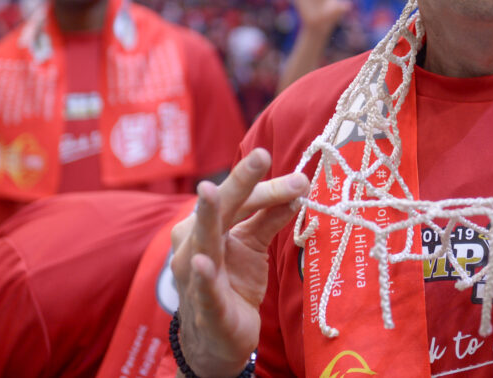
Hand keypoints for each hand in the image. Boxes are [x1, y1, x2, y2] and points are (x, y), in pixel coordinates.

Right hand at [170, 148, 309, 376]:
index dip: (262, 183)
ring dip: (207, 216)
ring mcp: (195, 275)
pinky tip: (203, 263)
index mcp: (206, 225)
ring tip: (209, 191)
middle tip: (261, 156)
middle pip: (221, 209)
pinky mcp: (206, 306)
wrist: (217, 337)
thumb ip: (269, 216)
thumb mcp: (253, 244)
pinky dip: (204, 277)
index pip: (235, 198)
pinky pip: (204, 289)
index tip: (297, 174)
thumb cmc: (233, 281)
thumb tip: (298, 185)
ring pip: (204, 242)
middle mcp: (195, 244)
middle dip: (240, 183)